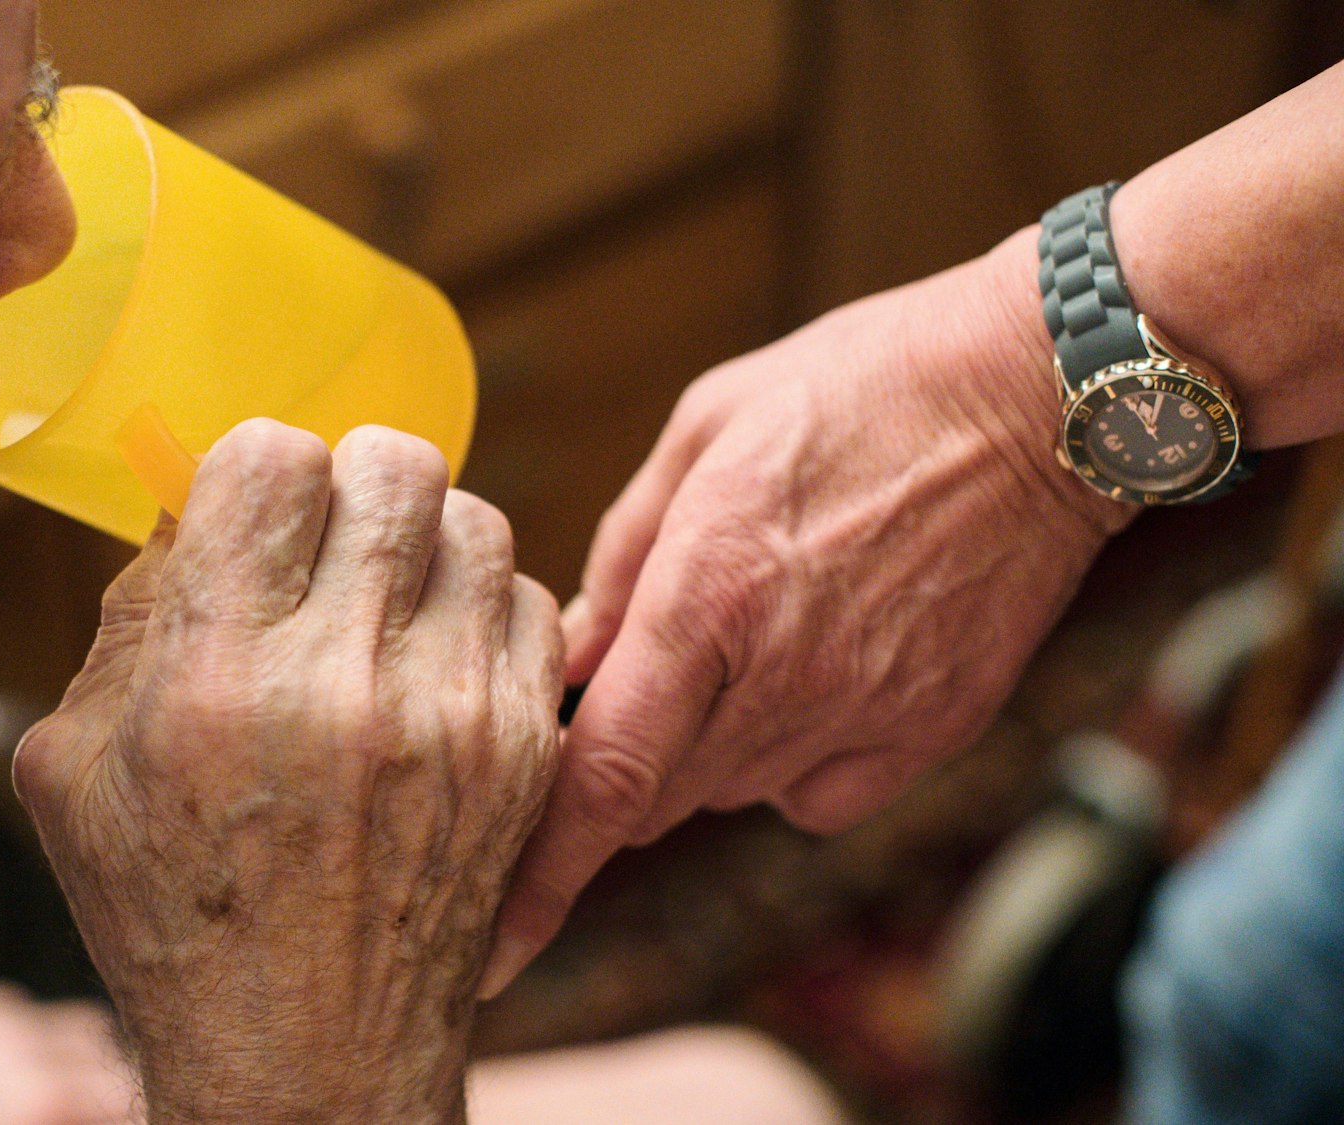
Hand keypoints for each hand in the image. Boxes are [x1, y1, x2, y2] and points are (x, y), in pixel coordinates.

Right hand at [15, 422, 563, 1123]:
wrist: (310, 1062)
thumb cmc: (175, 921)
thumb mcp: (76, 774)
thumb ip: (127, 622)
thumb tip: (193, 514)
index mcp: (220, 676)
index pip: (274, 457)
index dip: (255, 470)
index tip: (250, 516)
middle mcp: (349, 683)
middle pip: (393, 463)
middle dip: (346, 488)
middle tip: (321, 547)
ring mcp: (457, 716)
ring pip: (477, 519)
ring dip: (422, 542)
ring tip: (381, 602)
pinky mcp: (528, 752)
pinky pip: (534, 604)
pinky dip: (483, 610)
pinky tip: (435, 661)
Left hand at [480, 229, 1133, 997]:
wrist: (1045, 394)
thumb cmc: (858, 387)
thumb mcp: (706, 431)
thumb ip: (622, 555)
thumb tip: (566, 658)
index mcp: (705, 598)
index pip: (603, 777)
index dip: (540, 874)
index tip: (494, 945)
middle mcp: (780, 678)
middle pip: (655, 796)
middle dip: (614, 764)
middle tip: (625, 681)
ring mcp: (864, 715)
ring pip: (729, 794)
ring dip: (699, 750)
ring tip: (739, 636)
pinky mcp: (931, 732)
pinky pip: (816, 798)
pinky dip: (787, 765)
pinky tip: (808, 676)